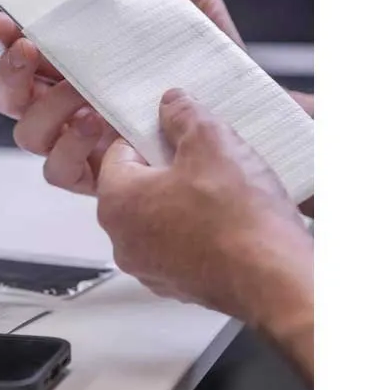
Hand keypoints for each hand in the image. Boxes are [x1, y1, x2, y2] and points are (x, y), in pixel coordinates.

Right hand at [0, 0, 244, 194]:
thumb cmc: (213, 65)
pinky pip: (59, 172)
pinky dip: (68, 149)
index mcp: (80, 70)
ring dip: (45, 111)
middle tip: (30, 48)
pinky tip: (94, 124)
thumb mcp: (191, 11)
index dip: (7, 39)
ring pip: (29, 136)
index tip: (4, 18)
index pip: (27, 56)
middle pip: (14, 99)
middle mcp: (72, 108)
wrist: (249, 114)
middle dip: (11, 74)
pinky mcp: (100, 176)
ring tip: (80, 94)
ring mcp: (83, 144)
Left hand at [96, 90, 312, 338]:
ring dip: (186, 200)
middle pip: (138, 187)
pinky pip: (181, 245)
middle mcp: (123, 241)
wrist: (273, 279)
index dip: (150, 135)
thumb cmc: (238, 221)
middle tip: (205, 158)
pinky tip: (229, 220)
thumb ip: (184, 116)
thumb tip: (173, 105)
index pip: (118, 152)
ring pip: (161, 217)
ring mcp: (149, 267)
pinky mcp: (178, 284)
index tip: (175, 129)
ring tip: (223, 189)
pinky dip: (199, 231)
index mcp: (116, 203)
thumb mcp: (212, 142)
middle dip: (169, 168)